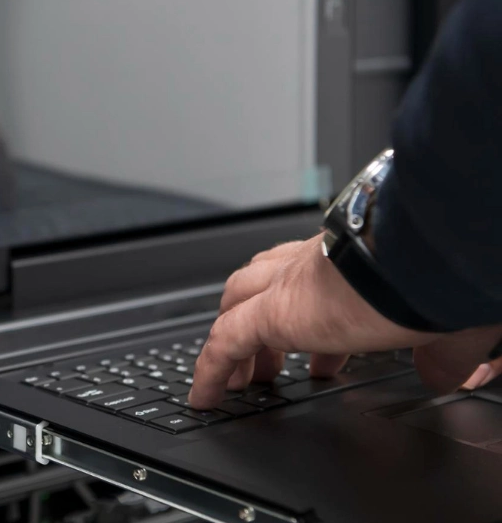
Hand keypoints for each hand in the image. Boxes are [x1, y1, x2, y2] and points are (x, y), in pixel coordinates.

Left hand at [188, 234, 501, 410]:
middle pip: (264, 287)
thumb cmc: (442, 277)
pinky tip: (206, 396)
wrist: (430, 258)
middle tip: (270, 368)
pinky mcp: (270, 311)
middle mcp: (313, 264)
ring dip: (235, 346)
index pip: (315, 282)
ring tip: (239, 385)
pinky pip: (224, 343)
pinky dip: (211, 370)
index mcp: (351, 261)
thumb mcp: (444, 322)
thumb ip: (441, 352)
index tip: (321, 356)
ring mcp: (287, 283)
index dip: (311, 320)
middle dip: (262, 328)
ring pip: (237, 306)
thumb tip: (449, 375)